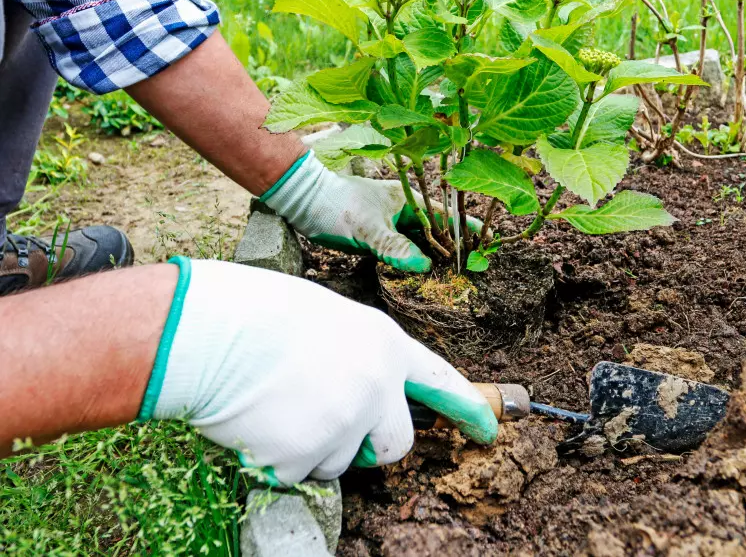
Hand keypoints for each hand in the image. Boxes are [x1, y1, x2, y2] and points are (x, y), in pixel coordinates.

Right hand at [140, 258, 497, 485]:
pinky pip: (297, 473)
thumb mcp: (330, 321)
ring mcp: (343, 424)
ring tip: (278, 404)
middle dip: (370, 447)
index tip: (489, 430)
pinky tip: (258, 420)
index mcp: (384, 346)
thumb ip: (360, 359)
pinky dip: (278, 459)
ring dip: (313, 448)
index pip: (440, 382)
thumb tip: (364, 403)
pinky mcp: (305, 455)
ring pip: (339, 462)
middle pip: (395, 445)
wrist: (213, 330)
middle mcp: (375, 387)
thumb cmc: (262, 315)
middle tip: (331, 428)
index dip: (468, 408)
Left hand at [261, 152, 479, 272]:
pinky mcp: (376, 236)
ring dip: (433, 255)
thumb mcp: (368, 230)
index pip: (446, 215)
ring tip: (452, 274)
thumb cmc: (336, 206)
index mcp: (407, 200)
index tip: (487, 240)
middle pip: (435, 231)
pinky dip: (412, 260)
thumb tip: (424, 266)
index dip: (466, 228)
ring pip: (418, 241)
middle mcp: (402, 211)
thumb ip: (396, 248)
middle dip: (453, 247)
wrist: (302, 201)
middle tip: (473, 265)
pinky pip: (402, 249)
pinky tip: (419, 273)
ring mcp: (389, 223)